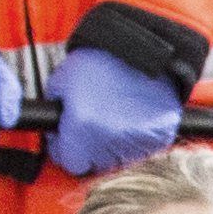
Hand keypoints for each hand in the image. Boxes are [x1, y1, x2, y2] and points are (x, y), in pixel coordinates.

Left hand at [47, 40, 183, 174]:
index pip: (68, 161)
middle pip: (93, 163)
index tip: (67, 136)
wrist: (146, 50)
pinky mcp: (158, 140)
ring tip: (114, 116)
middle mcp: (107, 143)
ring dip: (111, 144)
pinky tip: (132, 117)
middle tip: (91, 122)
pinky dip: (135, 138)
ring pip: (117, 158)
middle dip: (88, 147)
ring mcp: (136, 144)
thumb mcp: (63, 78)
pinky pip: (141, 149)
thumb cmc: (103, 61)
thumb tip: (54, 122)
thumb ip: (54, 104)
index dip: (65, 147)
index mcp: (81, 130)